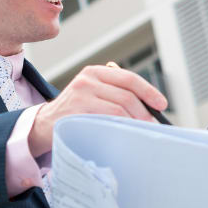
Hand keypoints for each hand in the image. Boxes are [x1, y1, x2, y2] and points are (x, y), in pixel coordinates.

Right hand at [29, 66, 166, 155]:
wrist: (45, 124)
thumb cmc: (77, 112)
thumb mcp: (94, 94)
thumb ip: (116, 94)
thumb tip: (150, 107)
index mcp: (95, 72)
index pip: (129, 79)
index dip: (149, 92)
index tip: (162, 104)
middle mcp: (87, 80)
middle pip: (127, 96)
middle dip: (143, 113)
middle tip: (150, 125)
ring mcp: (80, 95)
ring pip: (119, 109)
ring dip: (133, 123)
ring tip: (138, 132)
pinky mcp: (76, 112)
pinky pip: (106, 121)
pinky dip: (119, 129)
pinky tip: (123, 135)